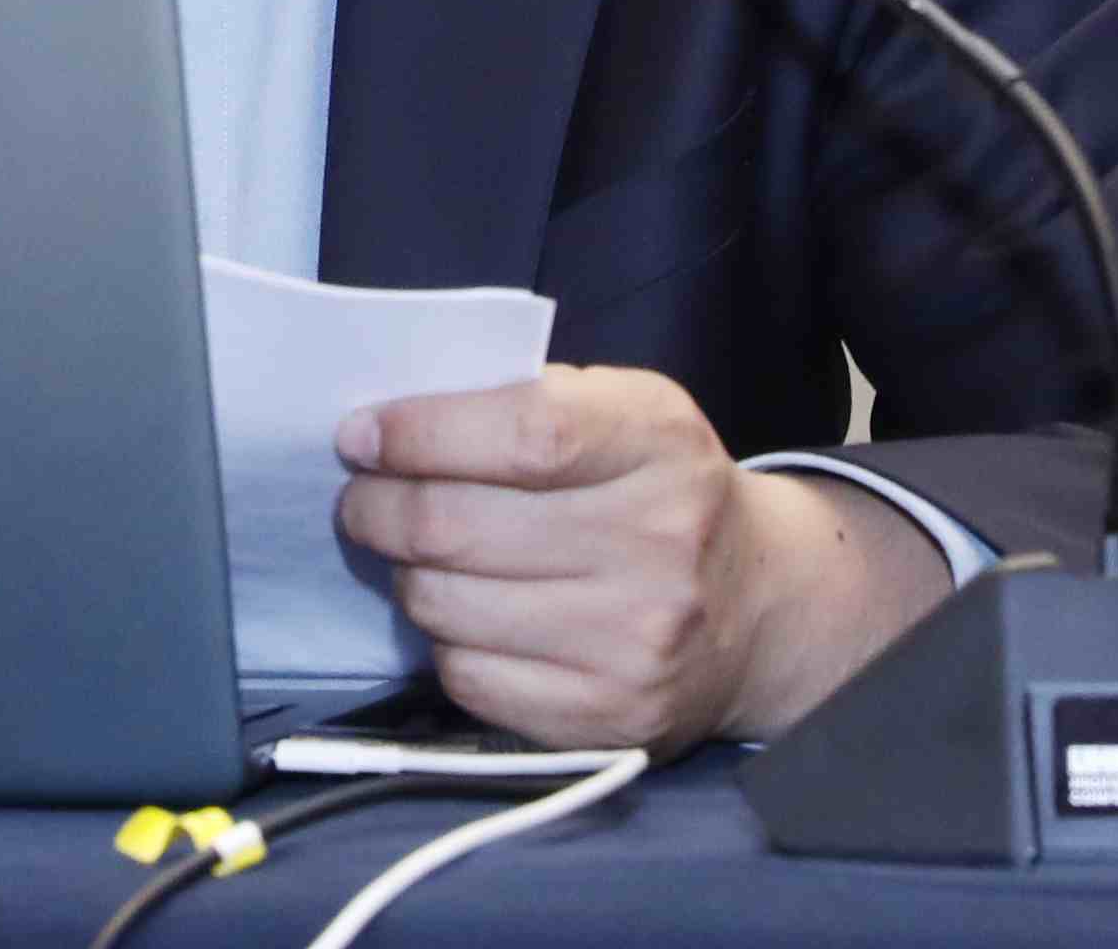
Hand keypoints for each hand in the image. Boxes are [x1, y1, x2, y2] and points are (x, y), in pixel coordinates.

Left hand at [332, 365, 947, 751]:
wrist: (757, 607)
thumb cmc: (659, 491)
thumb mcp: (624, 412)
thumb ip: (526, 399)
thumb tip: (391, 424)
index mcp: (658, 443)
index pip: (522, 432)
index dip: (421, 433)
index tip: (360, 435)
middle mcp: (658, 543)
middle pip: (459, 524)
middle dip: (378, 508)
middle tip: (360, 498)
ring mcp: (635, 641)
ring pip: (447, 605)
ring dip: (406, 574)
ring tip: (416, 556)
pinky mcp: (607, 716)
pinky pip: (468, 677)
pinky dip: (444, 643)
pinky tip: (466, 616)